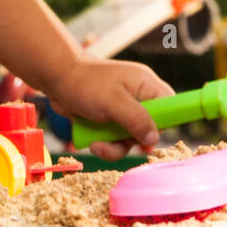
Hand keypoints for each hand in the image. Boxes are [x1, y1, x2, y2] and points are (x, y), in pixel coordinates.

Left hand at [47, 54, 174, 159]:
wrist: (56, 79)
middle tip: (117, 140)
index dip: (164, 123)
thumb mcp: (113, 102)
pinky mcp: (109, 120)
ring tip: (97, 144)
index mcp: (145, 85)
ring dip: (114, 147)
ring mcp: (122, 110)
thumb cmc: (85, 83)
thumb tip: (155, 138)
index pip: (170, 106)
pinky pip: (115, 140)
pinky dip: (104, 145)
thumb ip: (136, 119)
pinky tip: (91, 141)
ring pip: (131, 139)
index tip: (149, 136)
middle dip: (132, 141)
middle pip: (149, 129)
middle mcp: (137, 97)